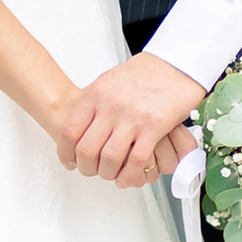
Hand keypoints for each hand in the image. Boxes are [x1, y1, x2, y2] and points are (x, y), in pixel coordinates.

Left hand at [58, 54, 206, 187]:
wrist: (175, 63)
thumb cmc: (144, 72)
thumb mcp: (109, 81)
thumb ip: (94, 101)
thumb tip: (82, 121)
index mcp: (96, 95)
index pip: (70, 131)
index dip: (66, 152)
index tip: (69, 162)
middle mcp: (111, 107)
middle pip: (86, 149)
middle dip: (86, 168)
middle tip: (90, 171)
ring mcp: (132, 118)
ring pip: (109, 158)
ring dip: (107, 173)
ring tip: (110, 175)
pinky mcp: (154, 127)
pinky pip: (136, 160)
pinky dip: (129, 175)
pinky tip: (127, 178)